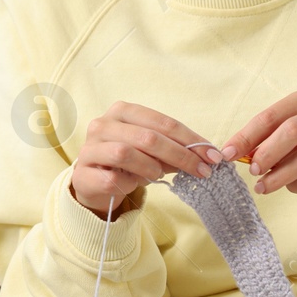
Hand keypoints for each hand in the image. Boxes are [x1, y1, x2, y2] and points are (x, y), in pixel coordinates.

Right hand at [70, 102, 222, 217]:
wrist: (94, 181)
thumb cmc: (128, 162)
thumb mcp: (151, 151)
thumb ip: (173, 149)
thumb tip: (205, 156)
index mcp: (123, 111)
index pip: (162, 122)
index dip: (190, 139)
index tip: (213, 156)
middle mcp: (103, 124)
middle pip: (148, 137)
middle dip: (180, 156)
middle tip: (203, 171)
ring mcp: (91, 147)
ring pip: (127, 153)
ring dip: (152, 168)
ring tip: (160, 177)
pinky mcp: (83, 172)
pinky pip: (113, 178)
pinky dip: (130, 183)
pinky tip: (133, 185)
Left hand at [219, 88, 296, 195]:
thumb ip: (270, 135)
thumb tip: (236, 153)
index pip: (270, 116)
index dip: (246, 136)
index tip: (227, 153)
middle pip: (291, 131)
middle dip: (266, 153)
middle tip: (252, 171)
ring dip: (279, 176)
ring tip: (262, 186)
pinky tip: (290, 186)